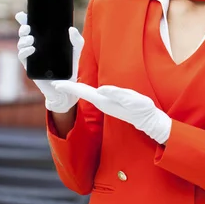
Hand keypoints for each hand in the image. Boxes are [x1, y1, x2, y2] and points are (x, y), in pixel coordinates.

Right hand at [15, 11, 84, 113]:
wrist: (67, 86)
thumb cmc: (70, 66)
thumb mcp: (76, 50)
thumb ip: (77, 39)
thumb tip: (71, 29)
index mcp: (45, 40)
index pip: (33, 27)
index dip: (25, 20)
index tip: (22, 15)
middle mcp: (36, 46)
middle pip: (24, 34)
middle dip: (23, 28)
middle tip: (28, 28)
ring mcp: (32, 56)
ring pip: (21, 44)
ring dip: (24, 39)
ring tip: (32, 39)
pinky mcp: (30, 67)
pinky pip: (22, 57)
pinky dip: (25, 51)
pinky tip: (32, 49)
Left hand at [52, 82, 171, 143]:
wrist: (148, 121)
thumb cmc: (142, 110)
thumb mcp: (132, 100)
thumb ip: (117, 94)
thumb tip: (101, 89)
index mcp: (104, 100)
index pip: (83, 92)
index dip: (70, 88)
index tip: (57, 84)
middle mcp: (102, 102)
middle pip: (81, 92)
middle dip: (69, 88)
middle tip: (56, 82)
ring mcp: (106, 103)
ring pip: (86, 93)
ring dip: (75, 89)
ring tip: (65, 84)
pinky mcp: (110, 102)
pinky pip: (92, 94)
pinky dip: (84, 90)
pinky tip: (82, 89)